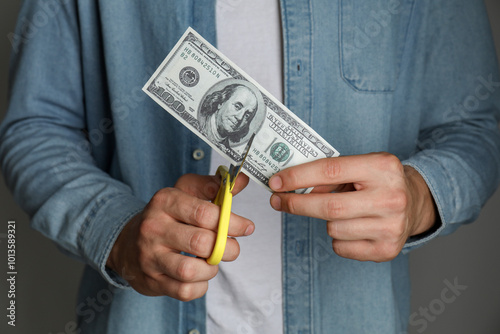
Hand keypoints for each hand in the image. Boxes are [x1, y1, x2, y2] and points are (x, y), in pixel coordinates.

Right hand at [106, 173, 253, 300]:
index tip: (246, 227)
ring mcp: (150, 256)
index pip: (204, 213)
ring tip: (212, 261)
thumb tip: (242, 181)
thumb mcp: (185, 191)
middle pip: (200, 242)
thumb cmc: (166, 216)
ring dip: (211, 268)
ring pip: (190, 270)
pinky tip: (200, 275)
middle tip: (232, 248)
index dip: (232, 222)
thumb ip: (214, 186)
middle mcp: (154, 228)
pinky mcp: (151, 281)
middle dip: (226, 248)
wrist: (128, 243)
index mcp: (165, 201)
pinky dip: (200, 286)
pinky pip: (184, 291)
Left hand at [269, 152, 436, 261]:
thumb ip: (329, 175)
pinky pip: (341, 247)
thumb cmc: (379, 181)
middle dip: (296, 204)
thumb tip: (290, 186)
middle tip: (278, 201)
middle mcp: (391, 197)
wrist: (415, 202)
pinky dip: (338, 238)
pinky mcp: (387, 249)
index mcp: (382, 167)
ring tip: (341, 211)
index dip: (298, 177)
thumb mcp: (360, 167)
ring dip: (326, 221)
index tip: (276, 181)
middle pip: (329, 206)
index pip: (330, 170)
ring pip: (333, 228)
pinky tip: (352, 227)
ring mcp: (391, 226)